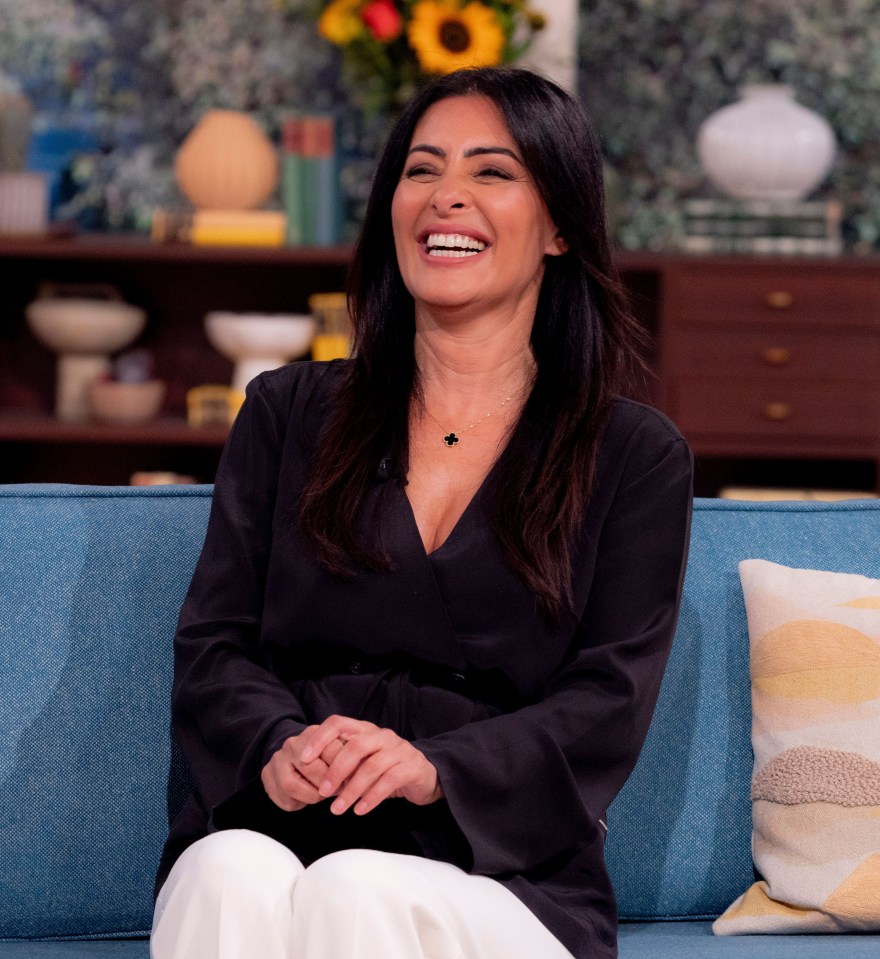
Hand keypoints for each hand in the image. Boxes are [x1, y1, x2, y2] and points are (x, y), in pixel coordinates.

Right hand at [261, 728, 345, 810]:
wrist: (296, 758)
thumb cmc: (325, 759)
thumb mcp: (340, 754)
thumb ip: (348, 760)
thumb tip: (359, 775)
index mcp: (313, 734)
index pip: (331, 751)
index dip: (343, 770)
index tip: (350, 781)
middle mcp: (292, 744)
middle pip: (310, 768)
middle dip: (326, 785)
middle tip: (335, 791)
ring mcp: (277, 759)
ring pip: (292, 785)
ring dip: (311, 796)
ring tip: (320, 796)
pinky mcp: (266, 775)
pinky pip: (282, 798)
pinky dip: (297, 804)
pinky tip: (304, 799)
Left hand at [300, 715, 443, 815]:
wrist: (425, 776)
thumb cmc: (387, 770)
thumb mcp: (363, 762)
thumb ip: (343, 764)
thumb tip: (313, 779)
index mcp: (366, 730)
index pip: (339, 723)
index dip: (320, 738)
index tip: (304, 758)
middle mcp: (382, 736)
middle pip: (355, 746)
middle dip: (336, 770)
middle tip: (322, 792)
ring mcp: (399, 750)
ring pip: (372, 767)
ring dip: (352, 790)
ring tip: (337, 810)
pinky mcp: (412, 767)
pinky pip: (389, 781)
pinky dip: (372, 797)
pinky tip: (360, 810)